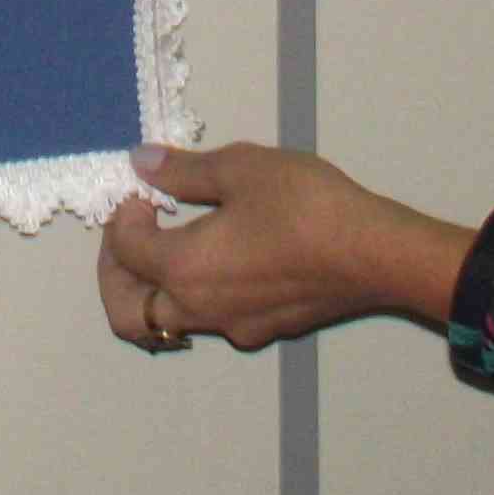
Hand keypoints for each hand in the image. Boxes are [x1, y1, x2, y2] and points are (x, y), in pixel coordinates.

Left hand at [96, 140, 476, 354]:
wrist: (375, 253)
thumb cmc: (306, 205)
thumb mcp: (242, 169)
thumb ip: (184, 170)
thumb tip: (141, 164)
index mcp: (184, 268)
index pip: (124, 252)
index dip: (123, 217)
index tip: (145, 192)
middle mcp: (200, 309)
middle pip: (129, 314)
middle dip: (117, 275)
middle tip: (137, 235)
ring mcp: (235, 327)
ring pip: (172, 322)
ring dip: (159, 288)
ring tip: (182, 242)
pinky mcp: (266, 331)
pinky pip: (214, 320)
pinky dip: (200, 294)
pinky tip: (231, 258)